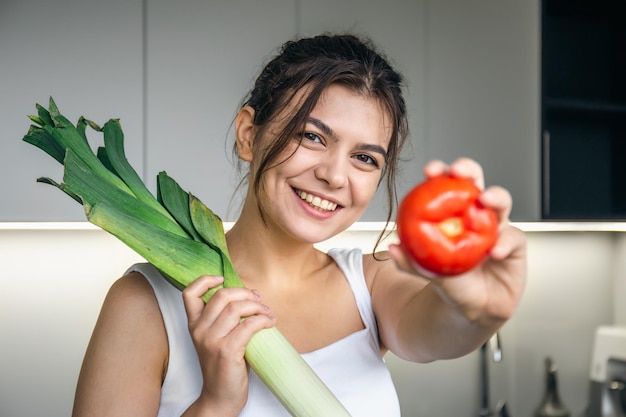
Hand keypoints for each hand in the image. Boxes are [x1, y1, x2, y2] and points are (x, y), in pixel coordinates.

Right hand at [182, 276, 275, 414]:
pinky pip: (249, 325)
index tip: (223, 279)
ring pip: (236, 308)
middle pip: (221, 295)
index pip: (189, 293)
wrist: (220, 397)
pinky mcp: (227, 351)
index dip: (205, 280)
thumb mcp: (217, 338)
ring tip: (266, 312)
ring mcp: (212, 340)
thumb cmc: (224, 365)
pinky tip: (270, 322)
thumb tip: (251, 295)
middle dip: (244, 293)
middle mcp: (199, 330)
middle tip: (258, 300)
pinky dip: (263, 320)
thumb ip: (225, 318)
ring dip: (257, 306)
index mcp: (194, 325)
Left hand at [390, 157, 526, 324]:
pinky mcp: (515, 244)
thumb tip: (393, 249)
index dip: (440, 172)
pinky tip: (495, 251)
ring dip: (494, 197)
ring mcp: (498, 227)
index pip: (446, 185)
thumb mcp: (428, 272)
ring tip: (485, 201)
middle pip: (475, 182)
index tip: (430, 170)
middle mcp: (476, 214)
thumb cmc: (452, 281)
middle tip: (459, 171)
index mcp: (452, 213)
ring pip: (501, 202)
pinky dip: (504, 242)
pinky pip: (513, 238)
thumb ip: (411, 262)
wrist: (474, 308)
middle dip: (468, 170)